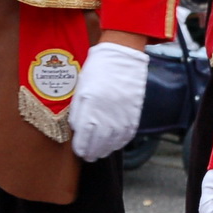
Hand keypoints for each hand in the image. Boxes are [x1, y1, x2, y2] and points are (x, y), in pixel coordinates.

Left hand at [67, 41, 148, 161]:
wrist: (123, 56)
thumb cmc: (98, 69)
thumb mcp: (81, 89)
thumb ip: (78, 111)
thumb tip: (78, 130)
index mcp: (90, 108)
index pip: (84, 138)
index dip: (81, 148)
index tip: (79, 151)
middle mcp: (106, 115)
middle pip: (99, 143)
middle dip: (92, 153)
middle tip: (89, 156)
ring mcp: (122, 115)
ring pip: (114, 142)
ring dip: (106, 150)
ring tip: (101, 153)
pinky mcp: (134, 112)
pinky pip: (128, 133)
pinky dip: (121, 142)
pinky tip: (116, 143)